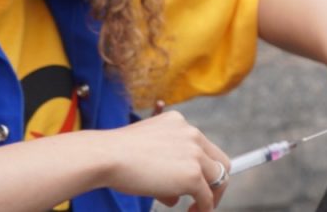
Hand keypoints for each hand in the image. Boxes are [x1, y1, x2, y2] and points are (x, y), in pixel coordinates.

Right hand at [98, 111, 229, 211]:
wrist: (107, 156)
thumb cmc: (115, 155)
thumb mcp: (145, 151)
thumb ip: (165, 166)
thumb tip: (174, 196)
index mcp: (179, 123)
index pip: (203, 146)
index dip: (203, 166)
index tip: (196, 180)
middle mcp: (191, 134)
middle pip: (219, 161)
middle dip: (214, 181)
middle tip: (204, 196)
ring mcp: (194, 154)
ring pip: (218, 178)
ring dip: (211, 197)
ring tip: (196, 208)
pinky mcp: (192, 175)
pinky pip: (207, 196)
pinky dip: (205, 208)